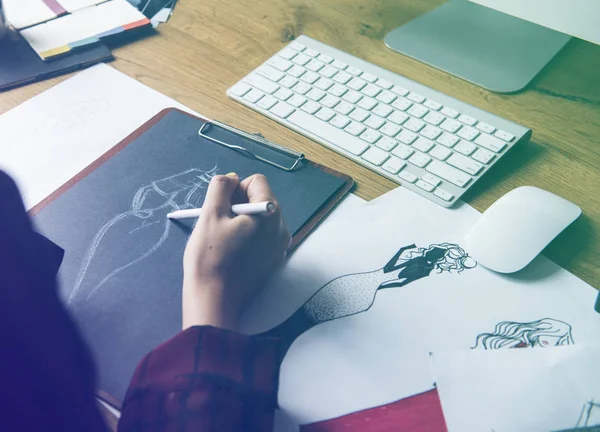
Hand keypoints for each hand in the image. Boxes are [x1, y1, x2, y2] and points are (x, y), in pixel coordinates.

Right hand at [182, 173, 290, 330]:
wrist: (215, 300)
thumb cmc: (210, 257)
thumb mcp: (210, 214)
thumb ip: (221, 187)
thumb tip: (231, 178)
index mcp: (270, 213)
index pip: (256, 182)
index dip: (235, 189)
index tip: (220, 207)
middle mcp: (281, 228)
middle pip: (260, 199)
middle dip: (238, 205)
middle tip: (219, 223)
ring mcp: (280, 246)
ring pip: (260, 219)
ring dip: (241, 221)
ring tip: (224, 239)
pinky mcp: (273, 261)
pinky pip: (262, 237)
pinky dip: (247, 237)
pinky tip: (231, 251)